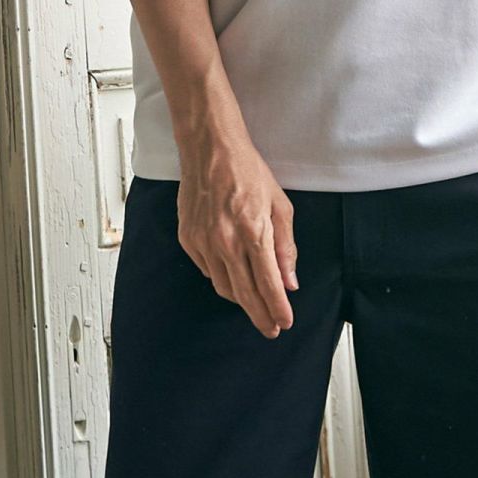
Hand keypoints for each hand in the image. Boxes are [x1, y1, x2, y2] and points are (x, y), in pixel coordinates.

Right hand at [176, 134, 297, 338]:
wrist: (210, 148)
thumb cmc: (248, 172)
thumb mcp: (279, 206)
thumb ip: (285, 248)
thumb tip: (289, 282)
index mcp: (253, 232)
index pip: (268, 284)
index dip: (278, 309)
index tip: (284, 323)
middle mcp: (226, 242)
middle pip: (245, 295)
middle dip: (260, 316)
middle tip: (271, 329)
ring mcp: (203, 242)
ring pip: (224, 288)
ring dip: (241, 300)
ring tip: (256, 304)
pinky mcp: (188, 239)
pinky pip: (208, 271)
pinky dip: (222, 278)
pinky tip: (233, 275)